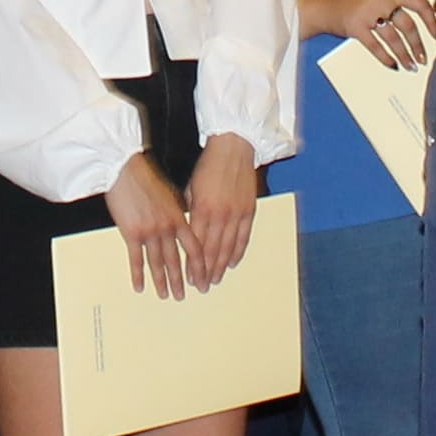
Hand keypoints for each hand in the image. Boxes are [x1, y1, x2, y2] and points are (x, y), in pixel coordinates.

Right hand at [104, 154, 190, 298]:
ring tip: (165, 294)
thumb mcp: (170, 194)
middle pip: (176, 260)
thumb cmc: (146, 178)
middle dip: (181, 281)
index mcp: (178, 217)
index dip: (199, 267)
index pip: (194, 248)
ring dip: (162, 281)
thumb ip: (177, 213)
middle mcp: (167, 227)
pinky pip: (136, 259)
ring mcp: (150, 232)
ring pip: (158, 263)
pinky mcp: (132, 233)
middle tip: (184, 295)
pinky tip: (140, 286)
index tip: (202, 279)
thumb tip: (183, 224)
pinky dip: (138, 275)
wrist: (124, 170)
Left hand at [180, 135, 260, 291]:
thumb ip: (189, 211)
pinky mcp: (249, 210)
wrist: (233, 148)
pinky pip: (244, 237)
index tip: (189, 278)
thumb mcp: (191, 188)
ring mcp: (236, 214)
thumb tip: (186, 231)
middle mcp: (219, 215)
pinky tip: (232, 263)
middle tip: (202, 287)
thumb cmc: (208, 165)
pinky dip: (238, 252)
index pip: (196, 245)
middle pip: (212, 252)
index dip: (193, 265)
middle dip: (206, 272)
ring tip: (216, 280)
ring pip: (228, 248)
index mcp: (201, 209)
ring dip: (221, 267)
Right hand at [332, 0, 435, 70]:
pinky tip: (393, 65)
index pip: (420, 3)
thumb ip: (403, 2)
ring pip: (394, 38)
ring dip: (404, 55)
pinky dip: (386, 57)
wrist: (328, 6)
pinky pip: (376, 47)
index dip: (431, 21)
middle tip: (424, 59)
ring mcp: (368, 13)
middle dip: (417, 45)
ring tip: (411, 66)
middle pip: (408, 25)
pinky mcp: (356, 27)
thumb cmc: (360, 2)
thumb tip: (432, 19)